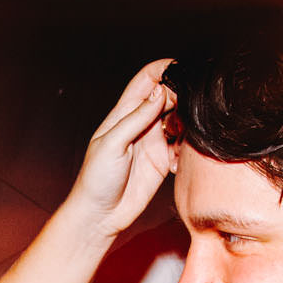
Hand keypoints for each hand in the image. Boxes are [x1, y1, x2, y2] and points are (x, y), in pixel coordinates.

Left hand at [63, 58, 177, 239]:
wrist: (100, 215)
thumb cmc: (95, 180)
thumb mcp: (112, 144)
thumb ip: (136, 118)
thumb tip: (160, 91)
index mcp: (124, 114)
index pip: (146, 81)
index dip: (163, 70)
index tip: (180, 67)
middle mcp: (140, 124)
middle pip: (168, 97)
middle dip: (181, 96)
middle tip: (186, 108)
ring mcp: (153, 142)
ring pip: (179, 120)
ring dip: (187, 122)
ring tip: (180, 135)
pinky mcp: (163, 161)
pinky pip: (183, 146)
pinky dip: (187, 147)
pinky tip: (178, 158)